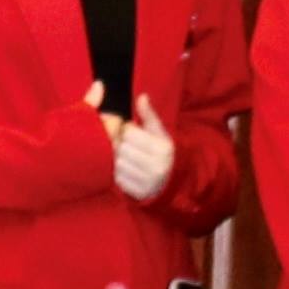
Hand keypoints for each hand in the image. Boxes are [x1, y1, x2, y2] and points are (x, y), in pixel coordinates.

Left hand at [108, 91, 176, 205]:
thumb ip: (149, 115)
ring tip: (129, 159)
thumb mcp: (159, 131)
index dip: (128, 130)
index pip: (129, 132)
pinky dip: (119, 174)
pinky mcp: (138, 192)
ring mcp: (148, 181)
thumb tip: (142, 96)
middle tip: (130, 147)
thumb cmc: (162, 150)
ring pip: (118, 163)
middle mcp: (157, 165)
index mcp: (163, 147)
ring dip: (119, 160)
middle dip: (122, 145)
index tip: (132, 133)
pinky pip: (118, 178)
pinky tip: (128, 171)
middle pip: (122, 148)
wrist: (171, 181)